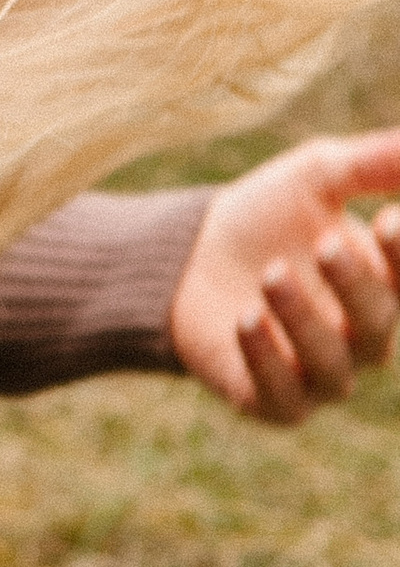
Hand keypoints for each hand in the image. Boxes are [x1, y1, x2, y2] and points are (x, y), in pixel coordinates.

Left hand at [169, 134, 399, 423]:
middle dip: (355, 285)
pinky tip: (246, 319)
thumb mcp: (319, 176)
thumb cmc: (267, 214)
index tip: (388, 219)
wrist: (187, 257)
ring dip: (303, 319)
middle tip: (325, 243)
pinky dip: (266, 359)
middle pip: (377, 326)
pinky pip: (283, 397)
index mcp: (384, 287)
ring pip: (331, 365)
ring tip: (270, 274)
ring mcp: (319, 376)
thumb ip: (373, 163)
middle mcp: (361, 339)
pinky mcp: (271, 402)